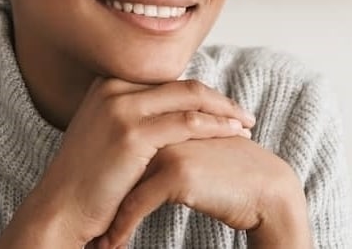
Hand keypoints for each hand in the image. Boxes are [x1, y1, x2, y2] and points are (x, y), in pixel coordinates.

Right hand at [0, 78, 254, 247]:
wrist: (60, 208)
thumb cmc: (86, 181)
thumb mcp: (104, 136)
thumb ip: (131, 117)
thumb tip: (171, 116)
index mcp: (107, 84)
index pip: (166, 81)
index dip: (198, 93)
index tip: (223, 106)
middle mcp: (113, 88)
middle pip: (181, 84)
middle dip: (217, 99)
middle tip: (243, 113)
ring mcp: (121, 108)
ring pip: (189, 99)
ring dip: (223, 110)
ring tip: (246, 124)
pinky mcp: (132, 133)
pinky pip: (187, 123)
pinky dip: (216, 127)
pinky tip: (234, 134)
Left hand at [97, 137, 310, 248]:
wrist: (266, 189)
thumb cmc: (228, 174)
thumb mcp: (191, 152)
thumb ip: (162, 146)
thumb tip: (130, 164)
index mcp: (162, 117)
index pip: (119, 144)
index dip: (104, 174)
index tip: (90, 198)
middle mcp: (161, 127)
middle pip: (115, 163)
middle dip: (99, 196)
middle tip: (85, 222)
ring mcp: (167, 148)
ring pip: (121, 185)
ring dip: (106, 216)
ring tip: (95, 239)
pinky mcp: (176, 174)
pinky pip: (137, 205)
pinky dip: (121, 228)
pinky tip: (111, 246)